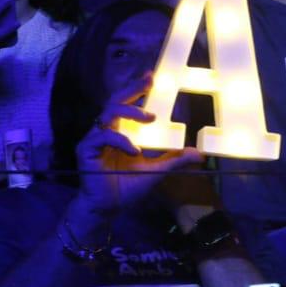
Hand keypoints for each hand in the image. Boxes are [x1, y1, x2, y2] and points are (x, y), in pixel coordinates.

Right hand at [74, 75, 204, 216]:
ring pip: (109, 112)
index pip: (127, 104)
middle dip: (132, 88)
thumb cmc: (126, 188)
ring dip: (131, 112)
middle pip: (116, 100)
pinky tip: (134, 150)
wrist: (107, 208)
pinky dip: (121, 140)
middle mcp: (106, 130)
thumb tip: (199, 155)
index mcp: (120, 131)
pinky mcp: (86, 149)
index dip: (137, 89)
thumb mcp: (155, 171)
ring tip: (150, 118)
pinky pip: (103, 136)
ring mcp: (95, 138)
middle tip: (149, 81)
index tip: (151, 77)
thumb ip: (174, 160)